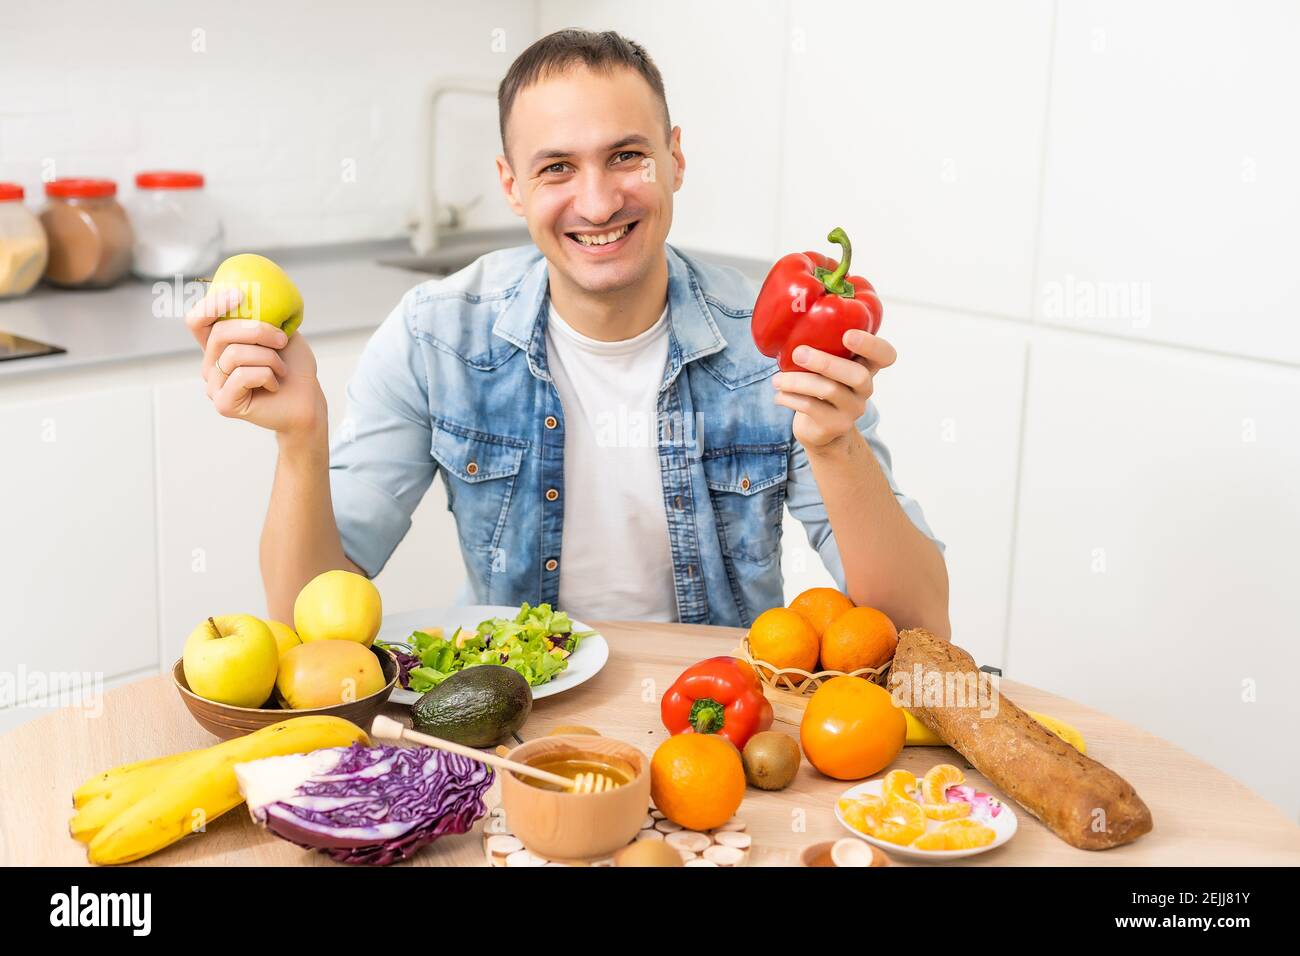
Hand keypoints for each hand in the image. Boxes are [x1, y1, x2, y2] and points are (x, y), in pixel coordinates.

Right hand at [186, 286, 324, 436]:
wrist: (308, 400)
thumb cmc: (294, 367)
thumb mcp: (281, 331)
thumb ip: (263, 314)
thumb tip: (251, 288)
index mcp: (218, 347)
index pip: (197, 321)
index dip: (212, 304)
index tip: (240, 294)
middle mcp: (210, 365)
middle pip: (220, 333)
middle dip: (258, 331)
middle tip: (283, 340)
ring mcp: (214, 386)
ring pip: (234, 355)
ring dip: (269, 358)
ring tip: (281, 369)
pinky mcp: (223, 404)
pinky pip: (242, 376)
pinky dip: (267, 376)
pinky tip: (274, 385)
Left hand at [772, 328, 896, 449]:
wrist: (820, 430)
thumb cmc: (821, 385)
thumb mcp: (827, 364)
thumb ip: (823, 345)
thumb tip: (793, 313)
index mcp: (866, 366)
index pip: (886, 355)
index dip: (871, 345)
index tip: (848, 335)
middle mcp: (865, 388)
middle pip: (857, 375)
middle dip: (826, 362)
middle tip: (798, 352)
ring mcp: (853, 409)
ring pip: (829, 391)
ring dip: (797, 381)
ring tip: (776, 379)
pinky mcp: (836, 425)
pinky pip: (812, 408)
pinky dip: (791, 399)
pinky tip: (779, 395)